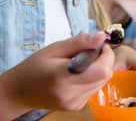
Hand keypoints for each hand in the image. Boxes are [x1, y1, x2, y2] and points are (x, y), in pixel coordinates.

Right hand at [0, 33, 114, 119]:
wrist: (20, 91)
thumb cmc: (35, 66)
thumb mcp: (55, 48)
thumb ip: (80, 42)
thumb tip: (102, 36)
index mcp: (63, 77)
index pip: (101, 69)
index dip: (107, 55)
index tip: (100, 46)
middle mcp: (70, 94)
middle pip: (105, 75)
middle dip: (104, 60)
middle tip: (90, 53)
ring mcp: (74, 103)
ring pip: (103, 82)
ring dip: (99, 69)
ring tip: (81, 64)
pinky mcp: (77, 107)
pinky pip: (95, 89)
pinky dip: (93, 79)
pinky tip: (79, 75)